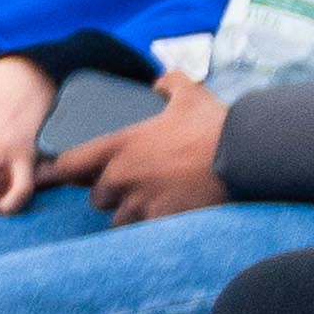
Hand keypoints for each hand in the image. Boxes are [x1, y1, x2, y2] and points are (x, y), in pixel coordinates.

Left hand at [56, 95, 236, 222]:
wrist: (247, 157)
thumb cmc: (215, 125)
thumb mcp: (190, 95)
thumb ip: (169, 84)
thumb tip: (160, 82)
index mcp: (120, 146)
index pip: (70, 165)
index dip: (66, 171)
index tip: (66, 174)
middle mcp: (122, 176)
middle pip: (97, 197)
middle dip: (111, 194)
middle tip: (130, 188)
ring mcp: (141, 202)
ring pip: (119, 219)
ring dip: (129, 214)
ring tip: (150, 205)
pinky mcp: (162, 221)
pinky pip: (145, 231)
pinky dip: (152, 227)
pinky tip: (167, 219)